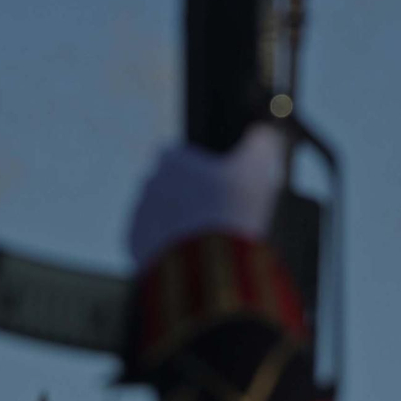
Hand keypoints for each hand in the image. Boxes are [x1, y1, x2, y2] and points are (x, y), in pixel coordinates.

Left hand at [127, 124, 287, 270]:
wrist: (204, 267)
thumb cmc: (231, 211)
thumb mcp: (257, 171)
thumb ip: (262, 145)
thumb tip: (265, 134)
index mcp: (172, 160)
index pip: (178, 155)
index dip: (198, 169)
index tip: (216, 185)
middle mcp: (149, 185)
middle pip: (168, 187)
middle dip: (186, 199)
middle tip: (215, 217)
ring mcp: (139, 217)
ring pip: (158, 216)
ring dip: (176, 225)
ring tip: (204, 242)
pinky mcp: (135, 247)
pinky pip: (150, 244)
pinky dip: (167, 250)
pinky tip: (189, 258)